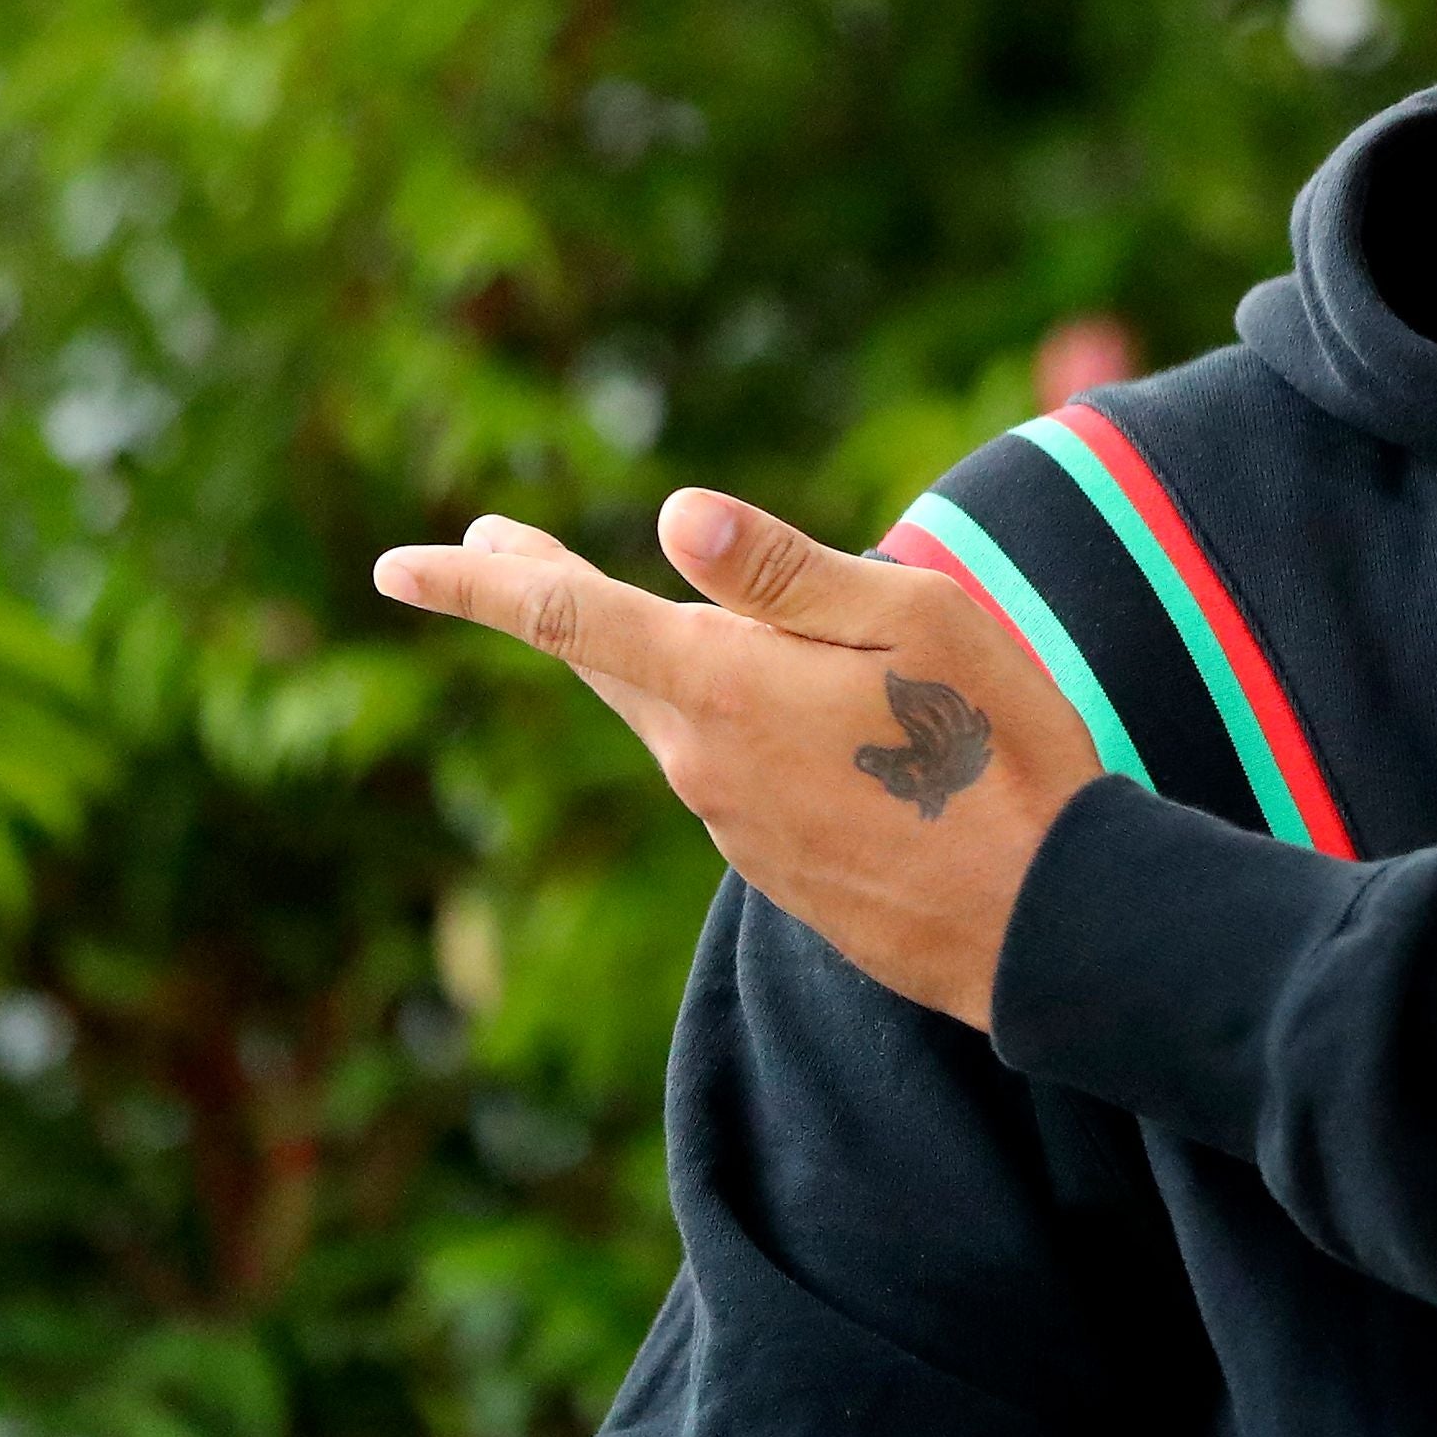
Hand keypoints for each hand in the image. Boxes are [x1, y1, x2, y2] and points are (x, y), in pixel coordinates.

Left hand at [372, 491, 1101, 1028]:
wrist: (1044, 922)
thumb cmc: (998, 747)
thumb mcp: (914, 619)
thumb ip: (786, 572)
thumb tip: (671, 514)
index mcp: (726, 686)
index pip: (567, 618)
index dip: (477, 585)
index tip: (393, 566)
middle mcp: (703, 760)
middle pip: (601, 664)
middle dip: (542, 598)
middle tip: (486, 547)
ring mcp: (734, 823)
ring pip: (669, 717)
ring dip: (646, 658)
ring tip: (636, 607)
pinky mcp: (775, 864)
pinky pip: (725, 768)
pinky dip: (719, 718)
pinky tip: (767, 708)